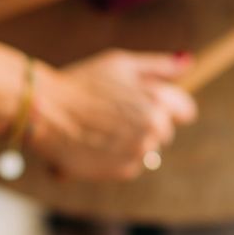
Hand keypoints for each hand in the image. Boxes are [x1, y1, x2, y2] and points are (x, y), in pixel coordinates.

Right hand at [28, 49, 197, 180]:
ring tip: (99, 126)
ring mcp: (136, 155)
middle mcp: (152, 134)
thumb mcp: (121, 64)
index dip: (164, 103)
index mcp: (158, 106)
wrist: (44, 111)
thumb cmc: (82, 82)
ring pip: (146, 149)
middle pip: (163, 132)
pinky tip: (93, 142)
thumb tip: (188, 62)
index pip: (185, 111)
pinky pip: (129, 165)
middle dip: (144, 122)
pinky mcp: (118, 172)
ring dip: (128, 140)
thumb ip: (159, 66)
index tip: (143, 100)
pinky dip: (114, 156)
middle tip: (111, 111)